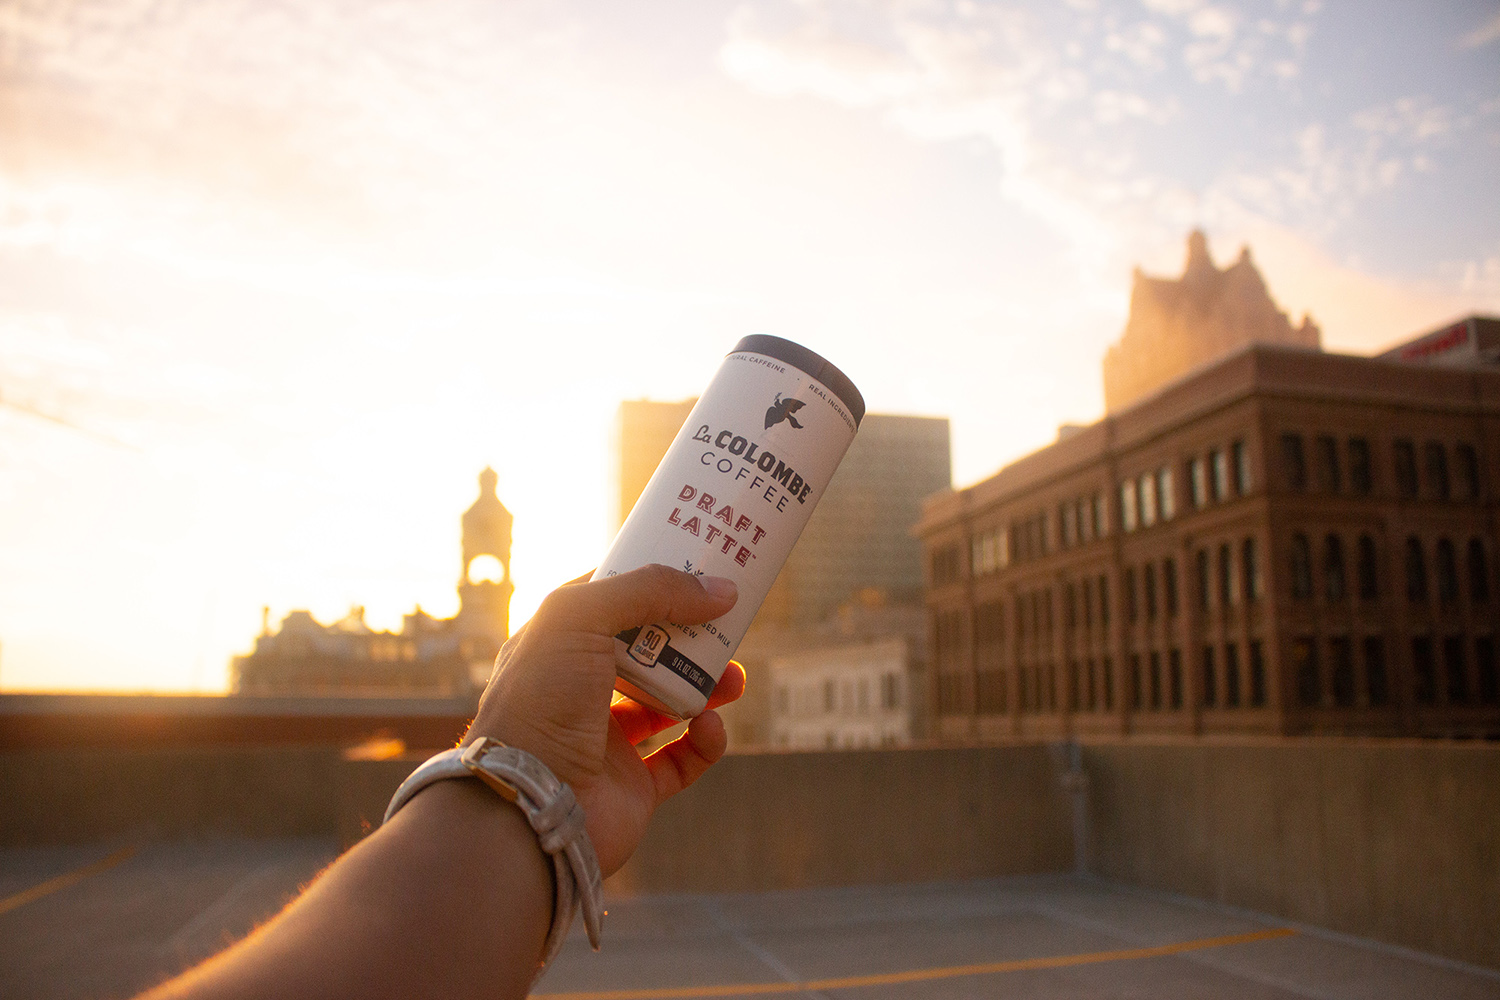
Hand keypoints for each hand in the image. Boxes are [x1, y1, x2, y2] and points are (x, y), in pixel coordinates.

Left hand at [464, 564, 744, 874]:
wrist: (526, 804)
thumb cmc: (539, 701)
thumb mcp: (579, 618)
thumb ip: (648, 590)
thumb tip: (721, 590)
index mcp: (556, 647)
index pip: (607, 603)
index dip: (648, 584)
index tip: (694, 570)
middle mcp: (579, 691)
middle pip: (647, 652)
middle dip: (689, 638)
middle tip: (725, 626)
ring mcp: (606, 741)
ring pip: (669, 705)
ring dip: (708, 689)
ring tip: (736, 679)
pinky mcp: (632, 787)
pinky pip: (683, 761)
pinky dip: (705, 744)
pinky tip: (711, 727)